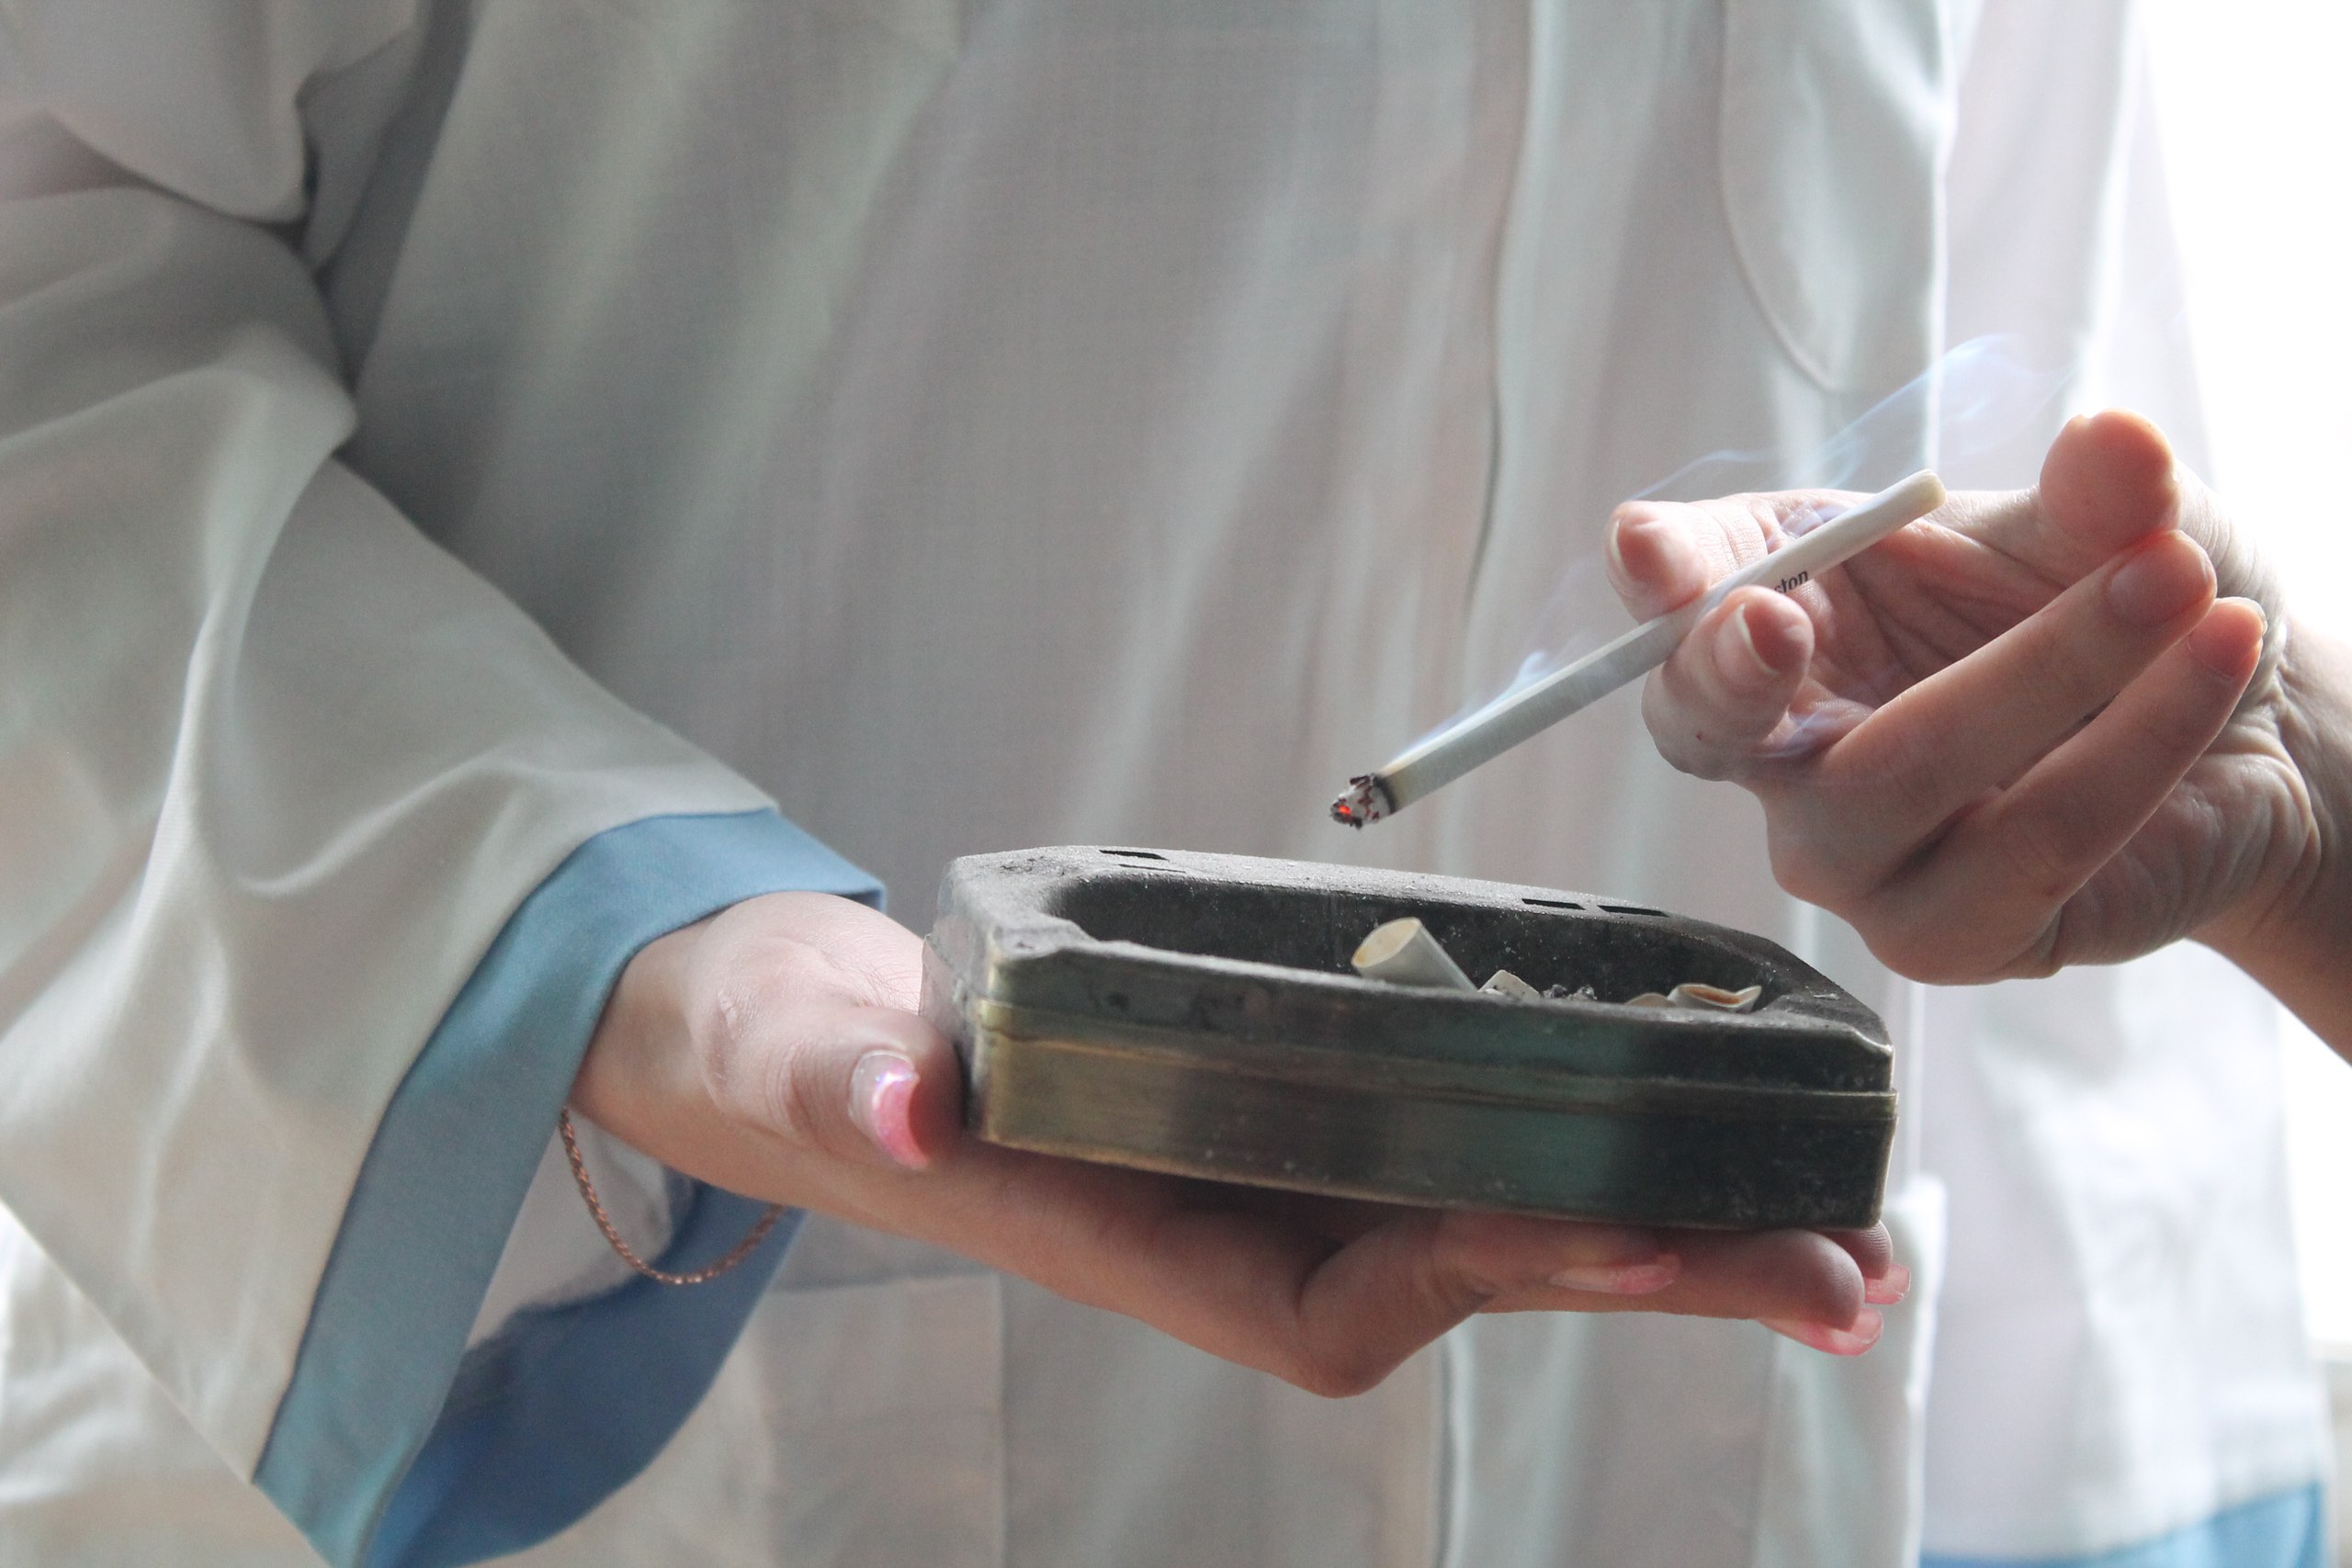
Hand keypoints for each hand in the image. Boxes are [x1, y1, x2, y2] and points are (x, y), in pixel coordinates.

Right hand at [572, 891, 1903, 1393]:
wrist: (840, 1041)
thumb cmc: (823, 1067)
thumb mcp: (809, 1072)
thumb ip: (841, 1092)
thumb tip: (899, 1104)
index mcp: (1162, 1249)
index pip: (1356, 1289)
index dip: (1494, 1261)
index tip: (1631, 1228)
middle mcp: (1255, 1234)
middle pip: (1487, 1270)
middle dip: (1660, 1274)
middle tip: (1847, 1274)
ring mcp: (1297, 1176)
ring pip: (1511, 1211)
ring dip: (1673, 1221)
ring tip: (1840, 1230)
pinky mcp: (1319, 1108)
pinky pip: (1479, 1133)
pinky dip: (1598, 1129)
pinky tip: (1703, 1114)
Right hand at [1608, 410, 2351, 1036]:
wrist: (2250, 734)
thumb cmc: (2121, 609)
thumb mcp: (2112, 523)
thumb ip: (2100, 490)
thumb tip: (2115, 440)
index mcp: (1783, 617)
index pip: (1677, 604)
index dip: (1655, 579)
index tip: (1650, 559)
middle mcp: (1787, 749)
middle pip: (1712, 723)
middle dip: (1734, 666)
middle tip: (1772, 613)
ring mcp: (1853, 857)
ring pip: (1882, 783)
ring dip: (2039, 671)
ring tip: (2174, 583)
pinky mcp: (1947, 936)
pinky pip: (2023, 848)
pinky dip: (2130, 745)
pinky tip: (2211, 661)